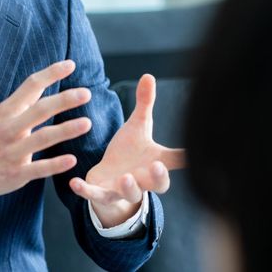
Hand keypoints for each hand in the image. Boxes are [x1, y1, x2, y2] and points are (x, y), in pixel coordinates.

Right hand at [0, 60, 91, 213]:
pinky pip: (38, 168)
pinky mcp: (16, 174)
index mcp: (6, 112)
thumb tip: (42, 83)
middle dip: (64, 100)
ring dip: (66, 130)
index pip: (30, 86)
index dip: (51, 74)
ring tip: (87, 123)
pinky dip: (55, 164)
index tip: (70, 64)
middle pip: (39, 110)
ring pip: (42, 138)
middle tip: (86, 93)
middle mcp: (9, 129)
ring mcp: (12, 152)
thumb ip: (21, 104)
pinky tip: (72, 159)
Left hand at [69, 74, 185, 226]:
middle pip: (157, 184)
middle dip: (158, 177)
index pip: (175, 161)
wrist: (110, 176)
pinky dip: (86, 191)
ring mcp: (123, 190)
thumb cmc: (129, 150)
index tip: (197, 154)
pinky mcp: (102, 193)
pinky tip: (74, 182)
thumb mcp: (137, 125)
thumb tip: (148, 75)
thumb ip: (145, 104)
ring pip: (130, 193)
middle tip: (157, 168)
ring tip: (126, 177)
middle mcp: (143, 180)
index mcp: (155, 163)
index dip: (186, 159)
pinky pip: (96, 196)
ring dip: (129, 187)